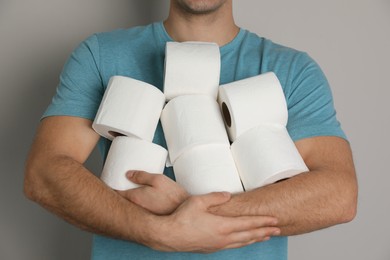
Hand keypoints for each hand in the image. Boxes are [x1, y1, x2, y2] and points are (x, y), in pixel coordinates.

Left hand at [118, 171, 188, 214]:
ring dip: (127, 199)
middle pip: (120, 200)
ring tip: (130, 190)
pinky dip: (135, 205)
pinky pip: (137, 210)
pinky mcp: (149, 219)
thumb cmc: (173, 196)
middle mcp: (135, 209)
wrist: (186, 212)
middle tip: (118, 183)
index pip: (116, 192)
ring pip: (128, 206)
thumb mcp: (159, 179)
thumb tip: (128, 174)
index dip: (112, 185)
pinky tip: (142, 200)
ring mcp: (141, 216)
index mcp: (135, 197)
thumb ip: (142, 176)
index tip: (111, 179)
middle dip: (117, 192)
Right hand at [149, 192, 279, 252]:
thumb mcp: (198, 201)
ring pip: (242, 242)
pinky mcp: (212, 248)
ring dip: (256, 239)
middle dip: (265, 231)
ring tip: (266, 236)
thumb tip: (228, 196)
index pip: (248, 223)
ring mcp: (218, 245)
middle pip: (250, 235)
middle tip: (278, 229)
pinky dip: (244, 243)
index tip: (274, 220)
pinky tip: (244, 242)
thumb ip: (216, 197)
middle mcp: (223, 238)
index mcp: (222, 226)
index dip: (263, 221)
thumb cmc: (182, 218)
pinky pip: (233, 246)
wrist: (169, 235)